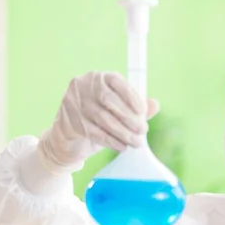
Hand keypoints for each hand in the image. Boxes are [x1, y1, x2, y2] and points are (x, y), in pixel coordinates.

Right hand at [38, 71, 158, 173]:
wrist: (69, 134)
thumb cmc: (98, 117)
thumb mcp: (116, 109)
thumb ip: (135, 106)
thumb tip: (155, 104)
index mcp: (98, 77)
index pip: (115, 81)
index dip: (131, 95)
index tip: (143, 111)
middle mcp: (83, 86)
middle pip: (109, 100)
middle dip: (129, 117)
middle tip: (143, 131)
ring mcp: (74, 103)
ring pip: (103, 119)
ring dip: (123, 133)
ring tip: (136, 142)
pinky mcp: (70, 122)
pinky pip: (95, 133)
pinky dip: (111, 141)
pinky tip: (122, 146)